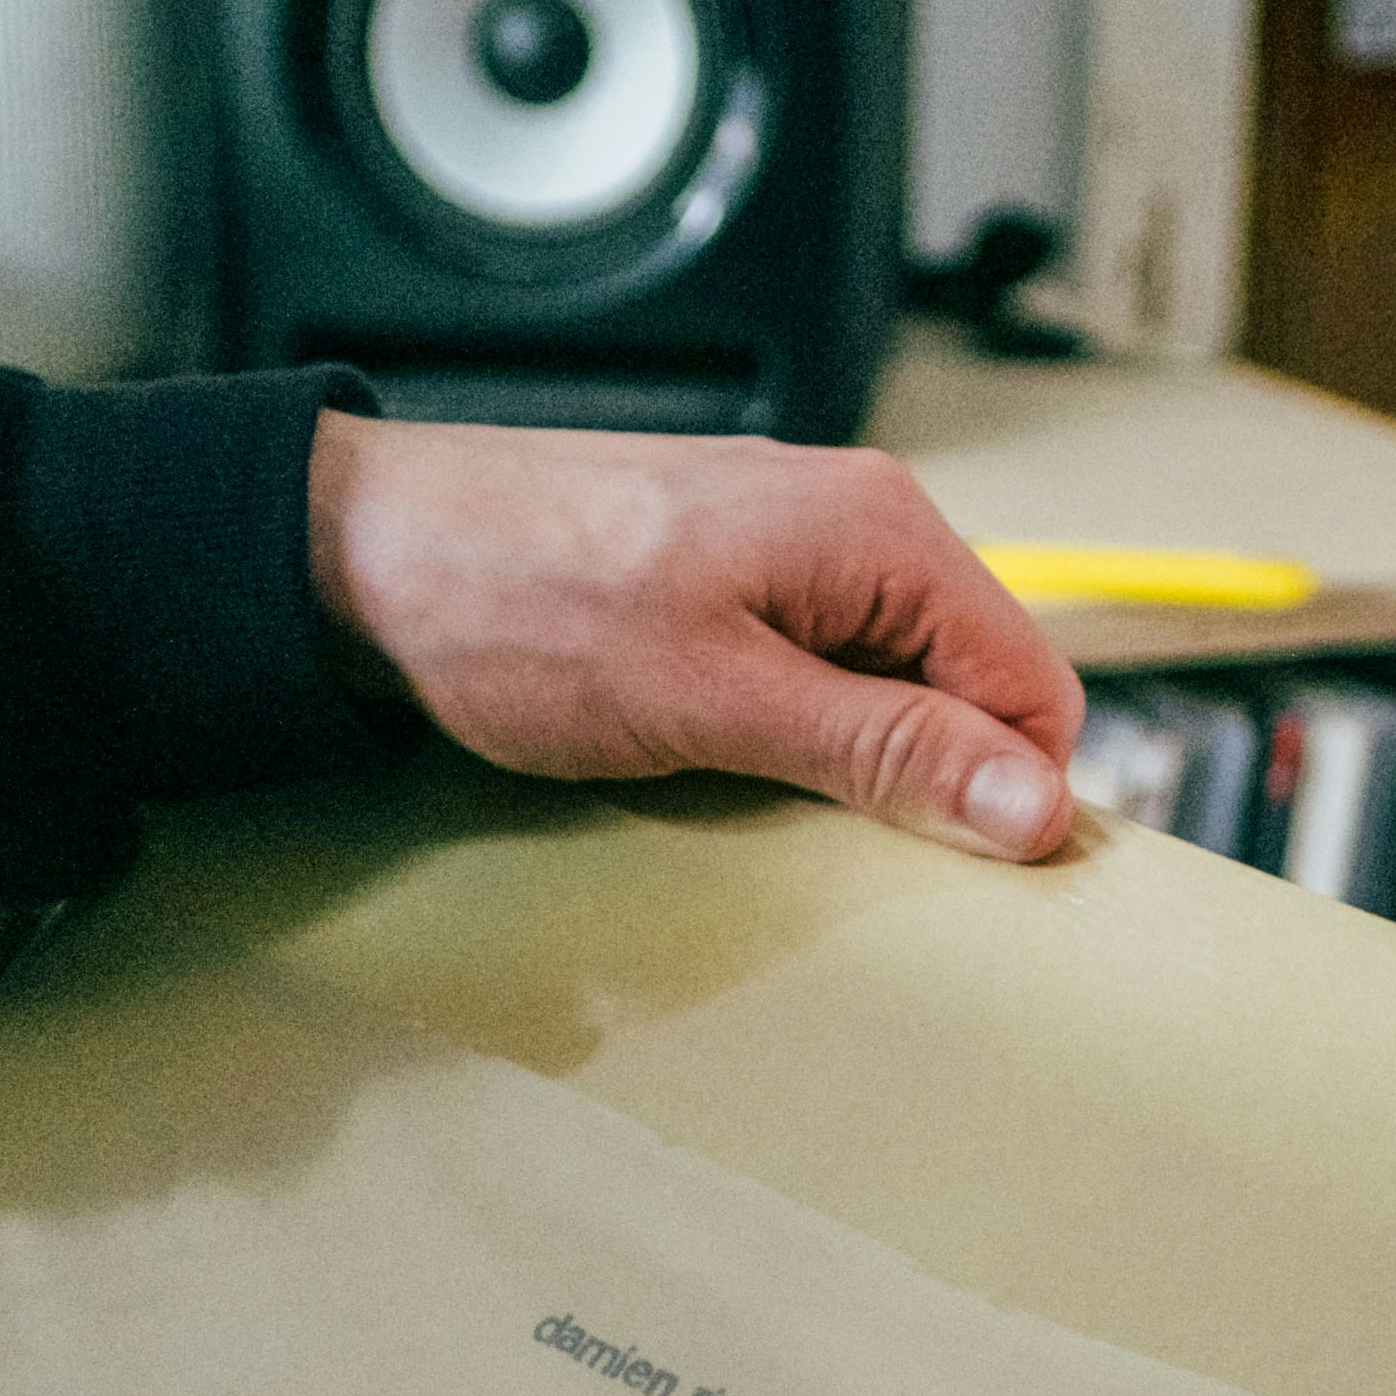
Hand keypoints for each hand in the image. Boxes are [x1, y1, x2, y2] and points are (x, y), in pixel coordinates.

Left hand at [306, 412, 1086, 861]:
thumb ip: (884, 750)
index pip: (1032, 685)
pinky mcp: (729, 583)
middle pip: (967, 688)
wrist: (359, 551)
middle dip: (926, 779)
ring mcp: (789, 551)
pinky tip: (716, 763)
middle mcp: (855, 523)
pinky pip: (815, 679)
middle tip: (830, 843)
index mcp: (881, 532)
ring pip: (889, 691)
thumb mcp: (716, 701)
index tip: (956, 872)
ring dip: (848, 765)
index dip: (1010, 791)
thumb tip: (1036, 803)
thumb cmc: (515, 602)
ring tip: (750, 793)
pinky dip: (787, 738)